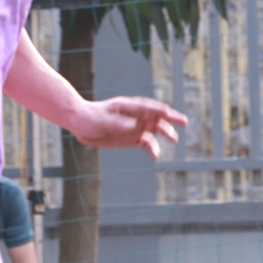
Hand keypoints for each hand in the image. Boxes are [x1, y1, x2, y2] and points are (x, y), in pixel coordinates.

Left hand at [69, 96, 188, 156]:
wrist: (79, 123)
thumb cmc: (90, 117)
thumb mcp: (102, 120)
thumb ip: (118, 123)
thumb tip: (135, 126)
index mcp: (129, 107)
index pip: (148, 107)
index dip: (159, 110)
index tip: (168, 114)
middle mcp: (135, 116)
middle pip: (156, 117)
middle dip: (170, 119)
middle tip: (183, 122)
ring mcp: (134, 126)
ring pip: (154, 130)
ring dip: (164, 133)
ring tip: (174, 140)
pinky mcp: (131, 138)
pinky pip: (145, 143)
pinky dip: (152, 148)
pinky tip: (155, 156)